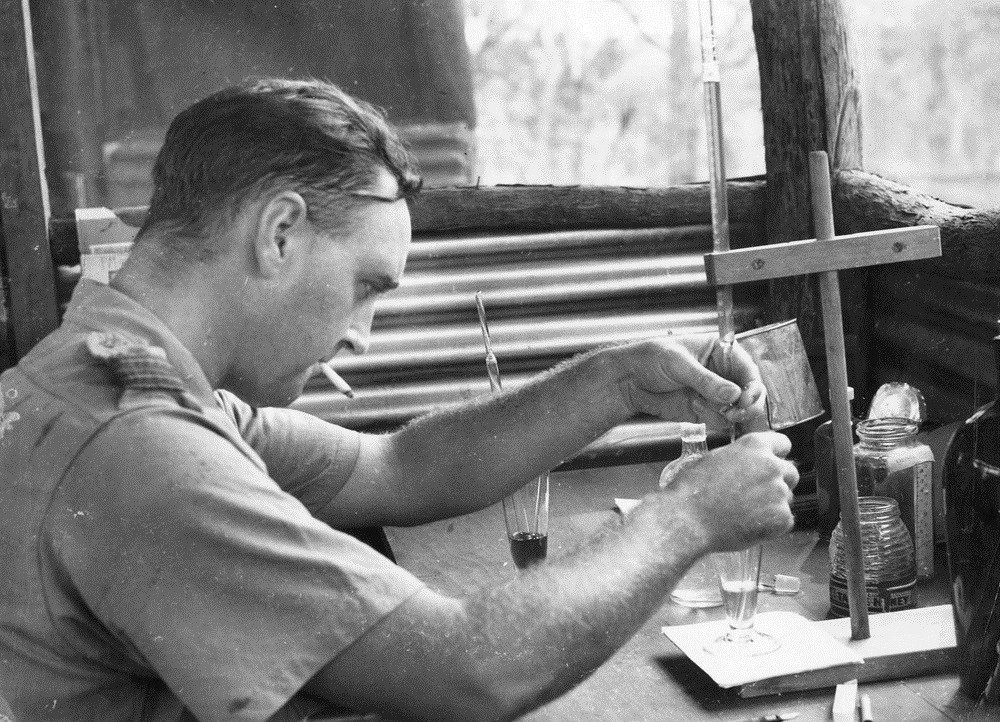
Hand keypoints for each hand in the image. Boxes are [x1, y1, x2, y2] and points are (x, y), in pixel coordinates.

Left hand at [607, 335, 766, 429]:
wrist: (629, 380)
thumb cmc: (651, 358)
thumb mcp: (679, 364)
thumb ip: (706, 380)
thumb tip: (733, 393)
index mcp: (720, 351)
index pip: (747, 368)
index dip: (752, 384)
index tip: (745, 397)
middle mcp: (722, 373)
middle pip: (749, 391)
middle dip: (747, 403)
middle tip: (736, 411)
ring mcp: (714, 393)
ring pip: (738, 408)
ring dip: (730, 413)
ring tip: (711, 408)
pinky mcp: (704, 409)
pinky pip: (720, 419)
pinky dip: (712, 418)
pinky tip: (695, 407)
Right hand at [657, 431, 797, 551]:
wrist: (688, 520)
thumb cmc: (693, 490)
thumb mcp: (715, 458)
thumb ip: (740, 457)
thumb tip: (750, 463)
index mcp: (755, 446)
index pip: (783, 443)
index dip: (775, 455)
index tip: (768, 464)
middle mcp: (772, 465)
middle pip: (790, 472)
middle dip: (778, 481)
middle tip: (755, 494)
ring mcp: (779, 492)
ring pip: (786, 497)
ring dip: (773, 504)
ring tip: (745, 512)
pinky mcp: (781, 518)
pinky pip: (784, 520)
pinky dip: (771, 525)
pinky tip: (749, 525)